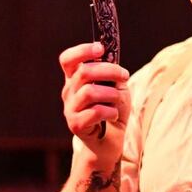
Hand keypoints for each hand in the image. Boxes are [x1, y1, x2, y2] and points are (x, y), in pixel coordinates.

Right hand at [58, 42, 129, 156]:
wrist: (110, 143)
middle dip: (109, 70)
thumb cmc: (113, 112)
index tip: (101, 49)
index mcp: (76, 80)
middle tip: (124, 76)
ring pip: (90, 92)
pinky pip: (95, 112)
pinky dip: (110, 112)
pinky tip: (113, 116)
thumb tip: (114, 66)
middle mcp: (69, 92)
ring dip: (111, 94)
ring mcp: (70, 109)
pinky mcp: (75, 125)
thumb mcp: (117, 89)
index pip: (68, 59)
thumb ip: (113, 77)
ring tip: (117, 102)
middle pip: (84, 72)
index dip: (82, 51)